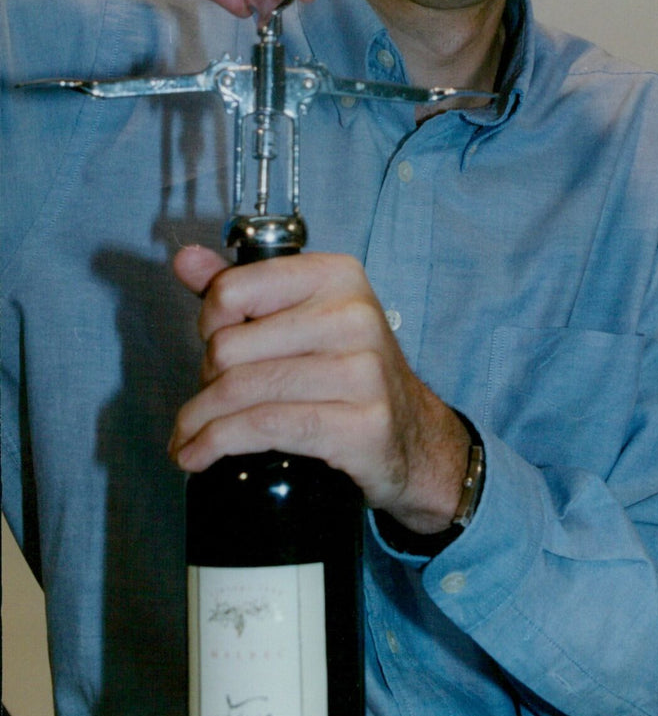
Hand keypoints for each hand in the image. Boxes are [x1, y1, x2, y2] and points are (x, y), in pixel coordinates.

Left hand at [170, 245, 470, 533]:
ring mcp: (362, 372)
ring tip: (190, 437)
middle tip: (211, 401)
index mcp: (336, 276)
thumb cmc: (348, 371)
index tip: (210, 344)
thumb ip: (244, 287)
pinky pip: (264, 428)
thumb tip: (185, 260)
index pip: (234, 289)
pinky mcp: (360, 425)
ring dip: (200, 422)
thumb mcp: (303, 317)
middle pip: (229, 347)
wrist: (414, 436)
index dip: (208, 323)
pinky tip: (199, 456)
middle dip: (207, 381)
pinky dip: (218, 445)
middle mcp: (353, 316)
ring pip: (241, 391)